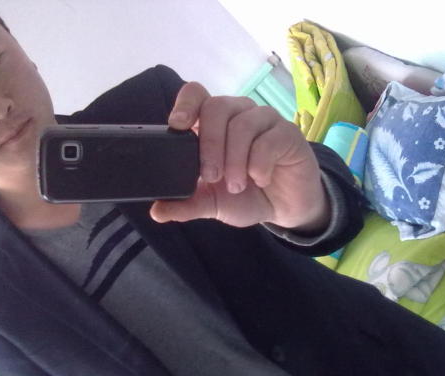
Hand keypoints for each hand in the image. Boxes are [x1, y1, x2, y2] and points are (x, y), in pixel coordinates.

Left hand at [150, 82, 330, 230]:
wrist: (284, 209)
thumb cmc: (246, 196)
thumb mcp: (212, 204)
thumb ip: (186, 204)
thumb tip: (157, 211)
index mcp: (214, 124)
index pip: (197, 95)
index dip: (186, 104)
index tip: (177, 126)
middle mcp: (238, 114)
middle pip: (217, 107)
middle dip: (210, 145)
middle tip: (211, 177)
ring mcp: (264, 120)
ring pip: (242, 124)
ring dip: (235, 160)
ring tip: (237, 185)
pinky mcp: (287, 133)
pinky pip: (268, 140)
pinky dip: (259, 165)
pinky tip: (260, 179)